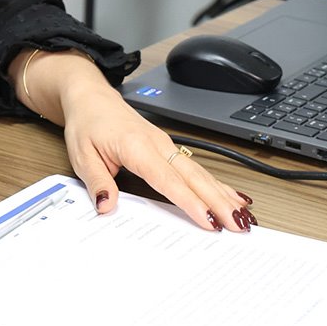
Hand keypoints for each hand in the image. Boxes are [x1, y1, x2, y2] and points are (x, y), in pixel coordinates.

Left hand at [61, 80, 254, 232]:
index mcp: (136, 146)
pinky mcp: (168, 148)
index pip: (167, 179)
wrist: (92, 98)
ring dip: (223, 195)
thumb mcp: (82, 155)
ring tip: (244, 218)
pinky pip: (196, 168)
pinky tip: (233, 196)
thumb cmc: (88, 124)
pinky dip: (217, 184)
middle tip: (239, 227)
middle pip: (194, 177)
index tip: (208, 221)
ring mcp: (166, 145)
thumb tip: (107, 206)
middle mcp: (157, 144)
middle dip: (219, 202)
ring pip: (200, 173)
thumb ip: (97, 182)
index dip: (190, 202)